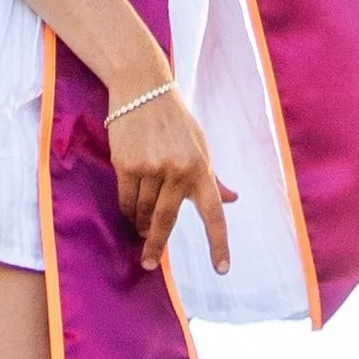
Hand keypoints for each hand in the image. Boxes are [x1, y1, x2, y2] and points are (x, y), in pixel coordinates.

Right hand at [107, 81, 234, 273]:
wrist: (143, 89)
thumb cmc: (174, 120)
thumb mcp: (200, 146)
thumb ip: (212, 177)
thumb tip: (232, 199)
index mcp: (201, 168)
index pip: (215, 212)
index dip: (219, 243)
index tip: (222, 269)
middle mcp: (178, 170)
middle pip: (167, 220)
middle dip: (156, 246)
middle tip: (149, 263)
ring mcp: (152, 168)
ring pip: (142, 211)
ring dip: (140, 224)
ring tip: (139, 229)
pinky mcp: (127, 164)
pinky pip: (125, 199)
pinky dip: (126, 210)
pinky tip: (129, 213)